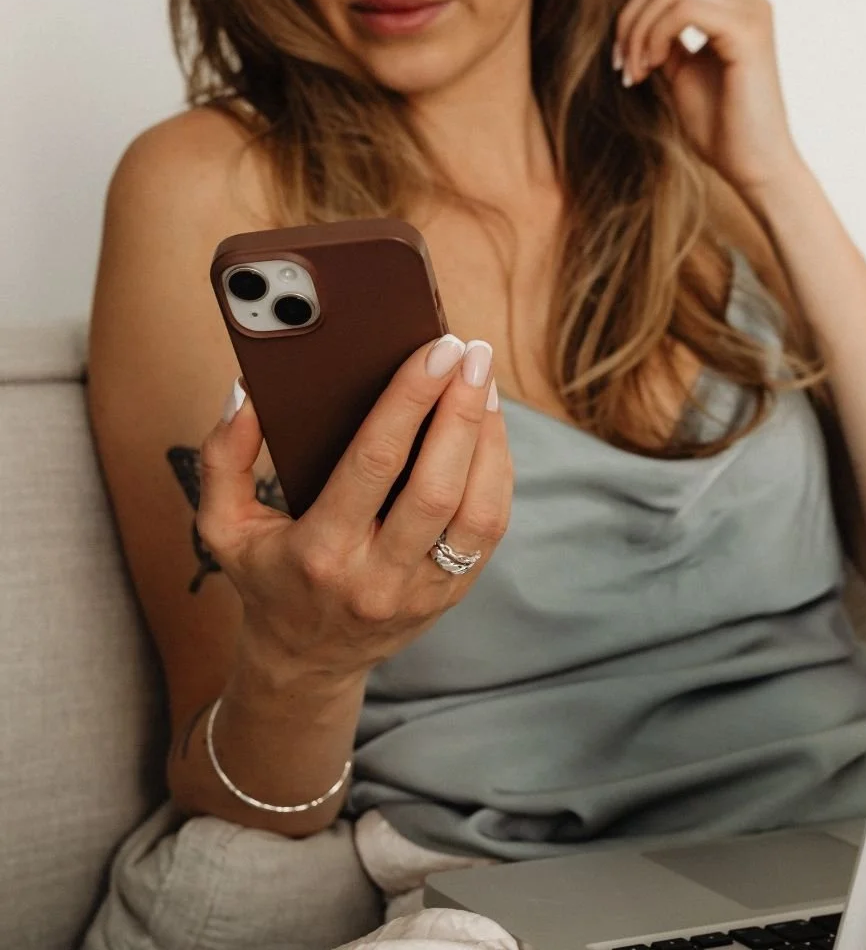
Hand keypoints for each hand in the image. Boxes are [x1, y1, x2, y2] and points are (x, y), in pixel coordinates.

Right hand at [196, 336, 512, 683]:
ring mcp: (422, 591)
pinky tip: (490, 432)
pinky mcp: (452, 593)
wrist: (307, 661)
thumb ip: (223, 457)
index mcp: (318, 552)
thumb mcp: (222, 526)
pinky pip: (490, 530)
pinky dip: (498, 474)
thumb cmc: (267, 579)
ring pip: (478, 511)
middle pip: (437, 486)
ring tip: (484, 385)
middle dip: (461, 411)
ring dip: (490, 440)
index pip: (374, 463)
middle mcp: (376, 576)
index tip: (433, 350)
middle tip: (472, 353)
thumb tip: (246, 393)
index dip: (410, 400)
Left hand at [586, 0, 804, 194]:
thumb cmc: (719, 130)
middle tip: (618, 62)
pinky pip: (684, 9)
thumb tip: (630, 15)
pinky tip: (650, 69)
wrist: (752, 167)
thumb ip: (661, 41)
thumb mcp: (679, 76)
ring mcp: (749, 11)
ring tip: (634, 73)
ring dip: (637, 30)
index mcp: (729, 6)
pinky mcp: (746, 30)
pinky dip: (655, 36)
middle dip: (628, 11)